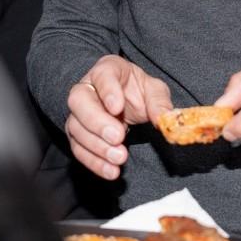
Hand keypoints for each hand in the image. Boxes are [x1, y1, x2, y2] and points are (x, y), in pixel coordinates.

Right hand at [64, 55, 172, 179]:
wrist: (124, 102)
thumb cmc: (137, 91)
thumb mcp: (154, 90)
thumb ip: (159, 102)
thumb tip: (164, 120)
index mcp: (107, 70)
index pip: (102, 75)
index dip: (108, 91)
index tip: (117, 108)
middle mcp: (87, 88)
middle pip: (79, 100)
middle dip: (97, 122)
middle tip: (118, 137)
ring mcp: (78, 113)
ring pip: (76, 127)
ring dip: (97, 146)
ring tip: (119, 157)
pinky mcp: (77, 134)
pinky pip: (78, 148)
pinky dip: (93, 162)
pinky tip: (110, 170)